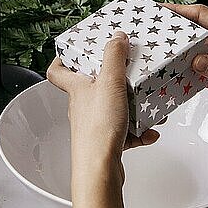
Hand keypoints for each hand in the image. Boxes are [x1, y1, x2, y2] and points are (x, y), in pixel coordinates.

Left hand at [47, 31, 157, 207]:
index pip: (58, 71)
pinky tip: (149, 130)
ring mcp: (94, 124)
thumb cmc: (98, 128)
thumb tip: (116, 37)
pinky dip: (139, 130)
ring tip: (147, 105)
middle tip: (126, 73)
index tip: (77, 50)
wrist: (100, 170)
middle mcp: (82, 105)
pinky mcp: (106, 140)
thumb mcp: (110, 83)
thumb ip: (113, 57)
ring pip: (112, 108)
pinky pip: (124, 130)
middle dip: (112, 80)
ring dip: (132, 106)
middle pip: (91, 87)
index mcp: (77, 88)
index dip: (63, 59)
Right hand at [165, 4, 207, 118]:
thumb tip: (197, 61)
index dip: (181, 10)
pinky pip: (203, 60)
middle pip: (198, 27)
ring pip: (199, 44)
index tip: (163, 8)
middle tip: (157, 28)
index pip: (204, 14)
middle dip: (178, 26)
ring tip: (164, 47)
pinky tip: (180, 67)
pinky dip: (191, 62)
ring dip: (183, 45)